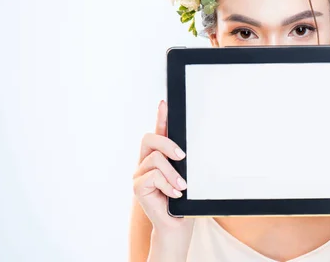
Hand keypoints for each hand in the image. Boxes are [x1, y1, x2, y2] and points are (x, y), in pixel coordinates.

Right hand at [133, 100, 191, 231]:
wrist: (177, 225)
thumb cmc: (184, 200)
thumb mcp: (188, 176)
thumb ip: (185, 162)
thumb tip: (191, 150)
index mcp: (160, 157)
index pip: (159, 131)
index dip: (160, 116)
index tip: (165, 103)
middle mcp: (146, 162)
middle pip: (150, 138)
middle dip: (168, 143)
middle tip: (182, 156)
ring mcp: (140, 174)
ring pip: (155, 159)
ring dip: (172, 173)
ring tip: (182, 186)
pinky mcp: (138, 187)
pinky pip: (153, 176)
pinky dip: (167, 184)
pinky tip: (175, 193)